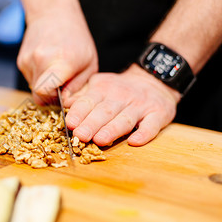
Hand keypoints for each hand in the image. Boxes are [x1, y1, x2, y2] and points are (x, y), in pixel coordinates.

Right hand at [17, 8, 97, 104]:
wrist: (53, 14)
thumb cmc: (76, 39)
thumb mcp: (88, 64)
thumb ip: (78, 87)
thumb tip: (65, 103)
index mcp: (60, 62)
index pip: (44, 92)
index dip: (53, 100)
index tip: (62, 95)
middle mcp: (40, 60)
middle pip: (39, 95)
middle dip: (50, 96)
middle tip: (62, 86)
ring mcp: (27, 61)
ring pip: (34, 89)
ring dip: (45, 86)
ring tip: (56, 71)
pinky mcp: (21, 61)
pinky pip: (30, 79)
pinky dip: (39, 78)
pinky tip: (48, 65)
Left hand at [64, 64, 180, 146]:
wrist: (153, 80)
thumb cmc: (118, 90)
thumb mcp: (97, 86)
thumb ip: (81, 96)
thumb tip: (63, 104)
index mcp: (103, 90)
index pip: (89, 101)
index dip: (79, 112)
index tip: (70, 123)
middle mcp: (121, 97)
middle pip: (105, 112)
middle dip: (92, 123)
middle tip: (80, 135)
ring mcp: (141, 106)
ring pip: (125, 119)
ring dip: (113, 130)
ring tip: (101, 140)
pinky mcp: (158, 114)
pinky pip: (151, 125)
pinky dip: (144, 134)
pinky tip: (135, 141)